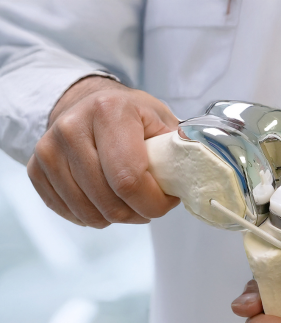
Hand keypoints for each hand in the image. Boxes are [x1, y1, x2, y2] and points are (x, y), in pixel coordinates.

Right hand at [28, 76, 179, 227]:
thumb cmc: (131, 116)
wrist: (88, 104)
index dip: (154, 204)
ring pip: (90, 213)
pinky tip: (105, 200)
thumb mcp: (161, 121)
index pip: (130, 180)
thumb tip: (200, 171)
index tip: (167, 201)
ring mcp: (48, 150)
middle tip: (150, 203)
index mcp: (109, 112)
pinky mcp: (36, 170)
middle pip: (110, 203)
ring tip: (129, 200)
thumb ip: (180, 147)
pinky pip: (70, 213)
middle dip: (139, 213)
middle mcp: (71, 128)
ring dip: (117, 217)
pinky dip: (94, 216)